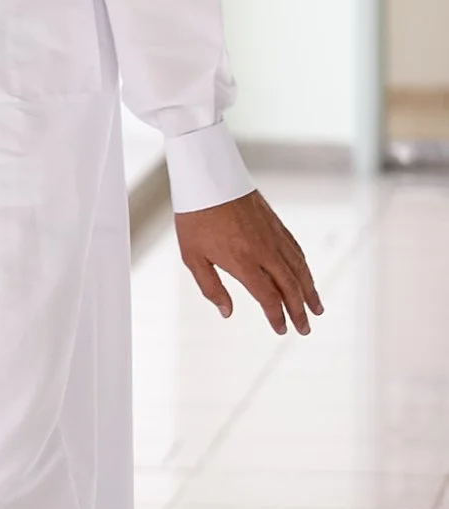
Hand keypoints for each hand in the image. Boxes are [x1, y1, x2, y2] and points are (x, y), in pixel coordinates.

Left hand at [176, 191, 321, 333]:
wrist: (208, 178)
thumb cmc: (195, 217)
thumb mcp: (192, 256)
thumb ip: (211, 286)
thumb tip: (227, 313)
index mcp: (243, 262)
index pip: (268, 298)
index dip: (276, 316)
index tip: (281, 330)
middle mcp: (265, 252)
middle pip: (290, 288)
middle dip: (299, 311)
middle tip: (305, 329)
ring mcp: (274, 238)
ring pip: (299, 270)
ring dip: (309, 292)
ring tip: (316, 309)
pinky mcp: (277, 225)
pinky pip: (297, 252)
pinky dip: (304, 269)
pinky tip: (306, 277)